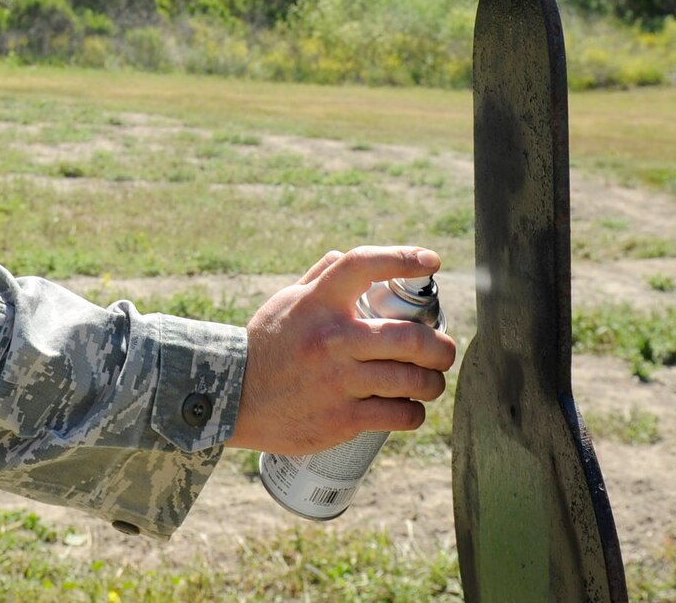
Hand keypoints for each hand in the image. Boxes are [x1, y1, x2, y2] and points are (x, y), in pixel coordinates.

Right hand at [226, 245, 457, 453]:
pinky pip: (398, 414)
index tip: (432, 261)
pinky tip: (411, 409)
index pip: (364, 265)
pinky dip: (414, 413)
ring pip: (412, 380)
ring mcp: (338, 381)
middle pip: (410, 337)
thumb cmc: (264, 346)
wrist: (230, 398)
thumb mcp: (286, 303)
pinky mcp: (341, 418)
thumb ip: (319, 278)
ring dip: (432, 383)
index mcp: (318, 302)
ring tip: (431, 383)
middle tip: (444, 351)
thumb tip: (344, 257)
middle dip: (441, 347)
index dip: (403, 258)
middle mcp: (332, 338)